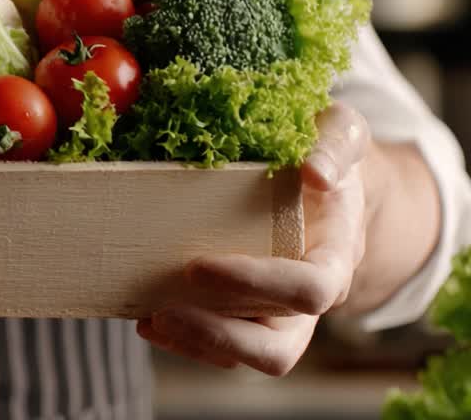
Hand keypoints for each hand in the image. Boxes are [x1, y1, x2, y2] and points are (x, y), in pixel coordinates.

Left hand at [136, 103, 369, 375]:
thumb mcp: (342, 132)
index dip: (256, 283)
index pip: (309, 289)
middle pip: (277, 346)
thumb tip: (315, 172)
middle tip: (164, 309)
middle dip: (219, 334)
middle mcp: (307, 298)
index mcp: (336, 257)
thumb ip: (337, 145)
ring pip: (245, 354)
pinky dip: (183, 340)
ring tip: (149, 319)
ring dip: (196, 342)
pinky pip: (220, 345)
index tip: (198, 265)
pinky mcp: (246, 314)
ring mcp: (277, 312)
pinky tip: (144, 318)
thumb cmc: (325, 150)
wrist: (322, 178)